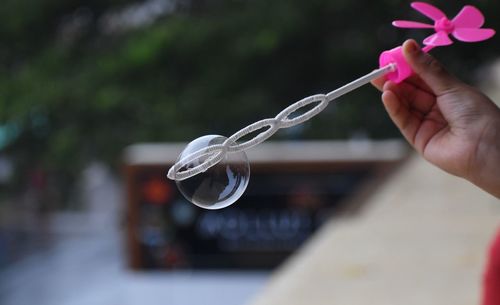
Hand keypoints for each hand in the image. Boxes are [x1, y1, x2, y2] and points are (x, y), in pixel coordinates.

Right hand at [372, 39, 499, 197]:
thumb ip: (426, 68)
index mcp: (449, 93)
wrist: (485, 148)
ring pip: (405, 104)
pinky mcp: (419, 139)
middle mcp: (437, 108)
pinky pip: (404, 120)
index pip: (423, 76)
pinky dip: (394, 107)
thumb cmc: (476, 113)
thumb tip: (408, 45)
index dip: (408, 66)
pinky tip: (387, 95)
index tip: (393, 56)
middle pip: (411, 90)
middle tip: (379, 69)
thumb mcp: (450, 86)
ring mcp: (428, 123)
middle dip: (395, 79)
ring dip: (393, 92)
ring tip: (382, 81)